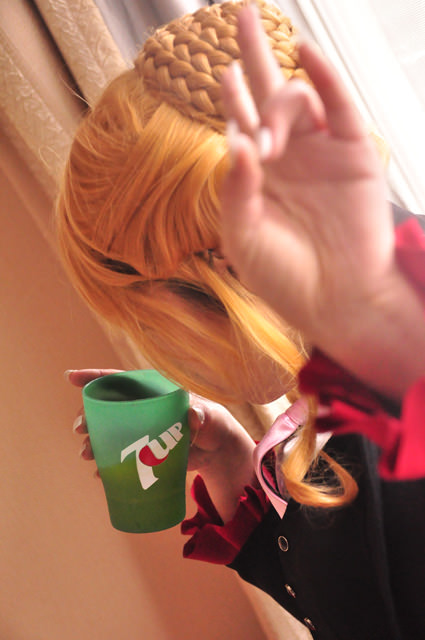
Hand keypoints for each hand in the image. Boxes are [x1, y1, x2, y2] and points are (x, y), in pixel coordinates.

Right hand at [67, 370, 254, 519]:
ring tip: (87, 455)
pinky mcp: (143, 452)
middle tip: (80, 429)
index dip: (94, 377)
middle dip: (88, 417)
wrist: (217, 451)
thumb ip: (202, 414)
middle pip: (107, 409)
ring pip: (109, 433)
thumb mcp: (209, 416)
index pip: (120, 380)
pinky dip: (108, 466)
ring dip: (94, 443)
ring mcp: (140, 431)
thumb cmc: (212, 423)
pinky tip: (101, 474)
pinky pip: (119, 456)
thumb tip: (194, 416)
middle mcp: (141, 410)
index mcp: (152, 392)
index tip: (71, 377)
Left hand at [220, 5, 424, 397]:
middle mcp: (287, 156)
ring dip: (278, 104)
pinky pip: (341, 107)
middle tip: (241, 11)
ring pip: (297, 98)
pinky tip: (307, 52)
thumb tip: (234, 138)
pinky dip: (326, 78)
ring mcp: (320, 152)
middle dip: (252, 52)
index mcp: (257, 175)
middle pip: (266, 91)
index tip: (221, 74)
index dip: (231, 97)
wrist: (334, 301)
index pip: (240, 123)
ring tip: (270, 142)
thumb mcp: (242, 237)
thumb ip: (235, 189)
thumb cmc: (283, 276)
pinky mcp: (353, 153)